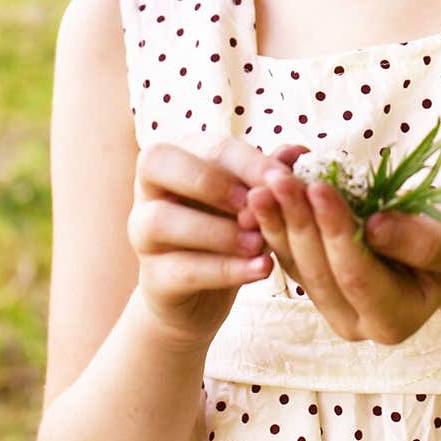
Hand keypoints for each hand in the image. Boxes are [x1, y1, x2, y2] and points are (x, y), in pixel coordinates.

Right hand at [127, 137, 307, 343]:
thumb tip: (298, 151)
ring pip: (161, 220)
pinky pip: (181, 269)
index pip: (208, 146)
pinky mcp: (152, 277)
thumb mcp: (252, 201)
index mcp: (177, 157)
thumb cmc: (229, 229)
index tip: (282, 180)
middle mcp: (149, 188)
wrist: (204, 295)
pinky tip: (261, 269)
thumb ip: (268, 176)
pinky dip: (225, 269)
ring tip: (260, 243)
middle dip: (211, 181)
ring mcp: (141, 232)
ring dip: (218, 231)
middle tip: (255, 207)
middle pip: (158, 162)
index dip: (248, 161)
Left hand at [245, 160, 440, 343]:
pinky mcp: (316, 283)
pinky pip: (290, 254)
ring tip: (262, 182)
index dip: (336, 232)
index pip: (357, 276)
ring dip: (276, 222)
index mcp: (393, 321)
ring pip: (297, 264)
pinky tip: (263, 191)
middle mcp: (355, 322)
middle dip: (298, 223)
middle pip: (318, 273)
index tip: (320, 187)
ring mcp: (331, 305)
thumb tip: (373, 226)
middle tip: (279, 178)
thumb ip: (422, 242)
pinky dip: (276, 222)